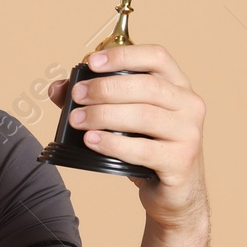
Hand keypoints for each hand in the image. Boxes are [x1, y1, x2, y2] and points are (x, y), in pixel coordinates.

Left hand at [47, 44, 208, 229]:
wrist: (174, 191)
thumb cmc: (146, 147)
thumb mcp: (122, 119)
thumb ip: (91, 99)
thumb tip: (57, 88)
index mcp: (177, 85)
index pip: (157, 57)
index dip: (124, 55)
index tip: (91, 62)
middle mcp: (189, 104)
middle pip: (147, 86)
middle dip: (106, 88)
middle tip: (77, 95)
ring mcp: (188, 133)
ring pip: (144, 116)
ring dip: (104, 115)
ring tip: (76, 120)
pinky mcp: (181, 161)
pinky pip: (143, 149)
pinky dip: (112, 143)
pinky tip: (91, 140)